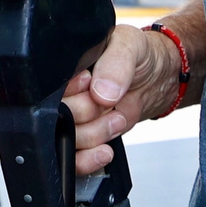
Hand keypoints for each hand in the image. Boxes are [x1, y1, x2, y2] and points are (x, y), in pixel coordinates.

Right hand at [62, 23, 184, 174]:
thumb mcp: (130, 46)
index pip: (49, 87)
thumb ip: (115, 64)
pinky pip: (74, 159)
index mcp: (65, 67)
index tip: (91, 85)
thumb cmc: (139, 57)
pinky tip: (104, 151)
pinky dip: (88, 159)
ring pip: (67, 140)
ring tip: (116, 117)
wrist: (156, 79)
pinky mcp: (83, 138)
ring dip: (95, 134)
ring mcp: (73, 118)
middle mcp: (63, 94)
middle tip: (110, 102)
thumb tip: (101, 90)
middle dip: (88, 113)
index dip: (72, 92)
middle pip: (57, 117)